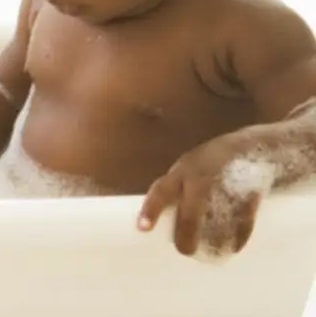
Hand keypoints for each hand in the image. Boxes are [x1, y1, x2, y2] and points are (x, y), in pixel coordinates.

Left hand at [138, 132, 269, 256]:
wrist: (255, 146)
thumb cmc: (213, 163)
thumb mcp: (190, 168)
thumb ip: (178, 190)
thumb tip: (165, 223)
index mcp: (183, 170)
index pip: (162, 189)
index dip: (151, 209)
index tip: (143, 228)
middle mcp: (202, 175)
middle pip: (193, 206)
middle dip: (187, 230)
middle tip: (185, 250)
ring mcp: (228, 182)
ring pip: (218, 215)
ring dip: (215, 237)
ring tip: (211, 252)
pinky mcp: (250, 191)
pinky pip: (243, 218)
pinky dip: (238, 235)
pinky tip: (233, 246)